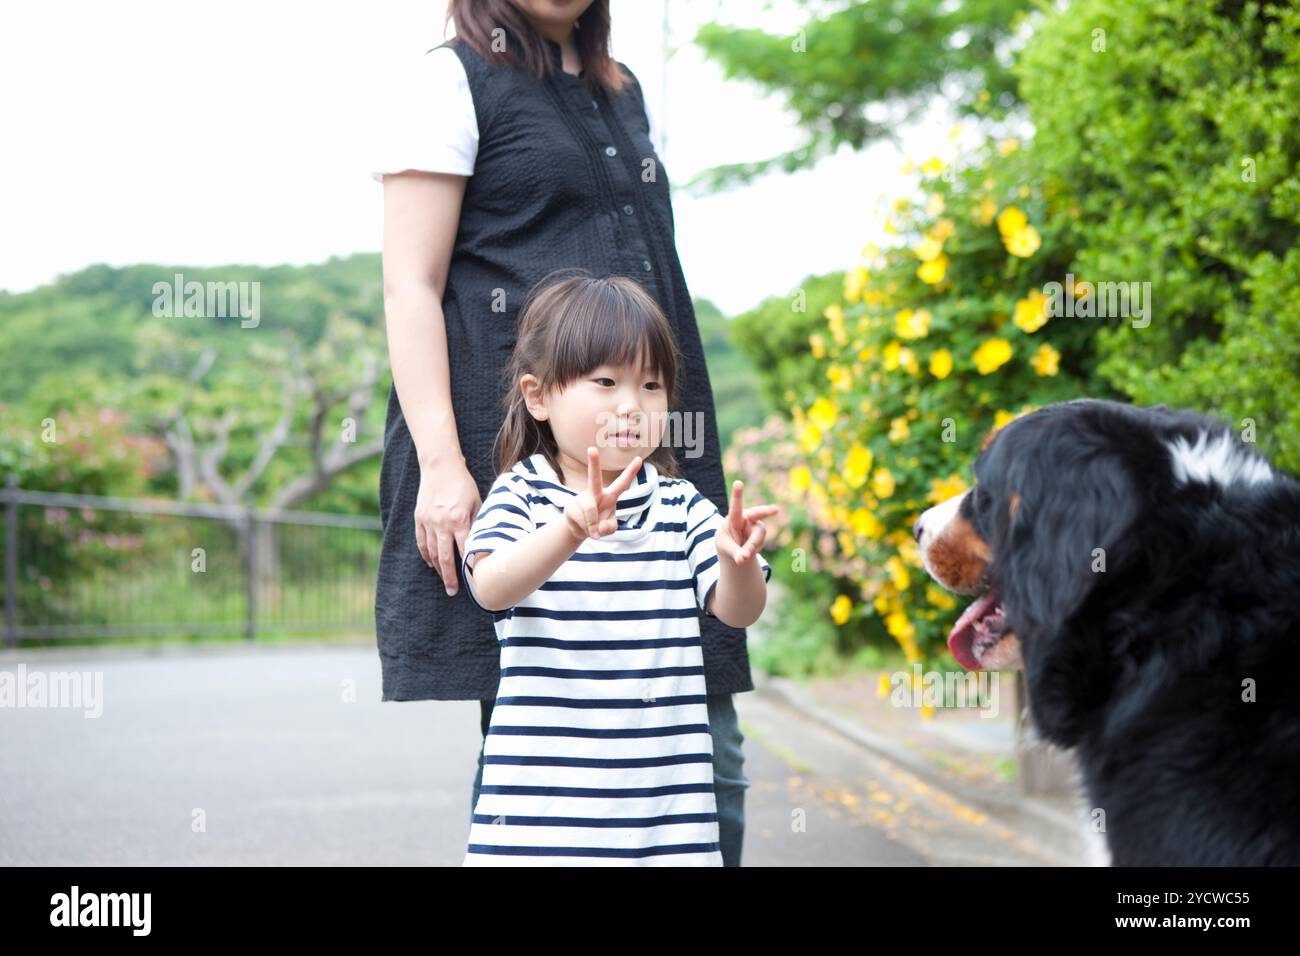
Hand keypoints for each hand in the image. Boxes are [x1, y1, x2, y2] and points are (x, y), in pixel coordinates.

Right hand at [414, 458, 480, 595]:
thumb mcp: (477, 502)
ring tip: (444, 580)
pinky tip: (431, 563)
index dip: (467, 568)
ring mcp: (428, 522)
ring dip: (438, 568)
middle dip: (449, 577)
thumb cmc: (463, 484)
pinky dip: (426, 555)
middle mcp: (442, 523)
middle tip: (452, 592)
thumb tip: (482, 543)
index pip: (464, 550)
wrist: (440, 466)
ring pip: (432, 552)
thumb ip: (477, 523)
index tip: (473, 581)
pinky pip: (421, 542)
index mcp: (459, 520)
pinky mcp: (419, 519)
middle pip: (445, 558)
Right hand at [564, 446, 642, 542]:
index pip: (623, 483)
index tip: (639, 459)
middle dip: (593, 463)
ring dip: (592, 525)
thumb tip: (598, 527)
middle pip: (594, 478)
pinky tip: (583, 527)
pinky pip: (580, 519)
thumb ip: (609, 528)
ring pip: (590, 510)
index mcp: (610, 496)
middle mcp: (596, 493)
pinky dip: (584, 528)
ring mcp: (582, 499)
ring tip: (592, 530)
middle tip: (592, 449)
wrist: (580, 530)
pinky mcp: (571, 506)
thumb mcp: (610, 528)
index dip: (631, 472)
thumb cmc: (600, 524)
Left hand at [714, 480, 779, 564]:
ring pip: (759, 535)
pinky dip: (753, 551)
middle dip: (766, 511)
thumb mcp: (725, 548)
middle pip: (758, 514)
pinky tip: (747, 552)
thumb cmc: (726, 543)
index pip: (735, 507)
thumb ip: (734, 553)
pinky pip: (760, 543)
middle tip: (776, 509)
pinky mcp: (761, 534)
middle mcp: (747, 519)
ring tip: (743, 557)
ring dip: (752, 546)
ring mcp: (756, 526)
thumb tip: (743, 559)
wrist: (734, 549)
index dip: (737, 495)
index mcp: (733, 518)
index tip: (738, 482)